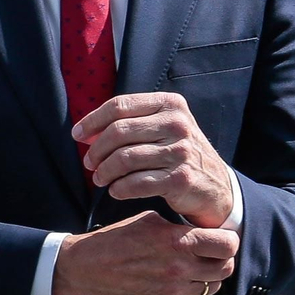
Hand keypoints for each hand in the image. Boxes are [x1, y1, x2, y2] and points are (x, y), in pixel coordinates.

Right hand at [52, 211, 237, 294]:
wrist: (85, 270)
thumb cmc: (114, 241)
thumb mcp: (148, 220)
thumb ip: (179, 228)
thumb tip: (201, 233)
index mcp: (177, 241)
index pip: (228, 245)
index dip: (228, 241)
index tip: (220, 241)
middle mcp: (179, 268)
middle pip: (225, 268)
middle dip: (220, 260)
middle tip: (208, 256)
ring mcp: (173, 291)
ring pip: (213, 287)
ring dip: (206, 278)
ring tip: (190, 270)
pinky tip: (181, 287)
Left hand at [73, 93, 234, 226]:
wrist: (216, 187)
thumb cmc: (179, 154)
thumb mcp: (165, 127)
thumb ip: (132, 123)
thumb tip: (86, 131)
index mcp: (170, 104)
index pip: (120, 105)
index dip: (92, 120)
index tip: (78, 135)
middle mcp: (177, 124)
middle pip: (118, 131)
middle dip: (96, 150)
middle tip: (89, 163)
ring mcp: (180, 151)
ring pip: (124, 158)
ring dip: (104, 172)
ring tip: (100, 178)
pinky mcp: (180, 179)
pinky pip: (135, 183)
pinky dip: (119, 188)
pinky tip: (116, 190)